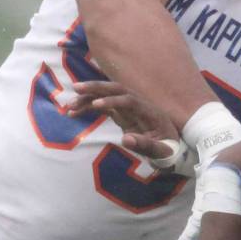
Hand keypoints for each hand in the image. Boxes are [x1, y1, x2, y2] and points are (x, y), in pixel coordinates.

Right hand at [68, 81, 194, 173]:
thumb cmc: (167, 150)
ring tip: (69, 106)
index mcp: (149, 111)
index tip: (97, 106)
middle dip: (96, 88)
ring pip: (106, 96)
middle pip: (116, 89)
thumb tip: (125, 140)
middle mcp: (139, 105)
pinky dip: (88, 107)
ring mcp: (129, 108)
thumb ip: (145, 145)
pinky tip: (73, 112)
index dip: (113, 101)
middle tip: (76, 89)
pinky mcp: (122, 114)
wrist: (171, 148)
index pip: (130, 100)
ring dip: (88, 97)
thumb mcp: (161, 152)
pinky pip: (103, 107)